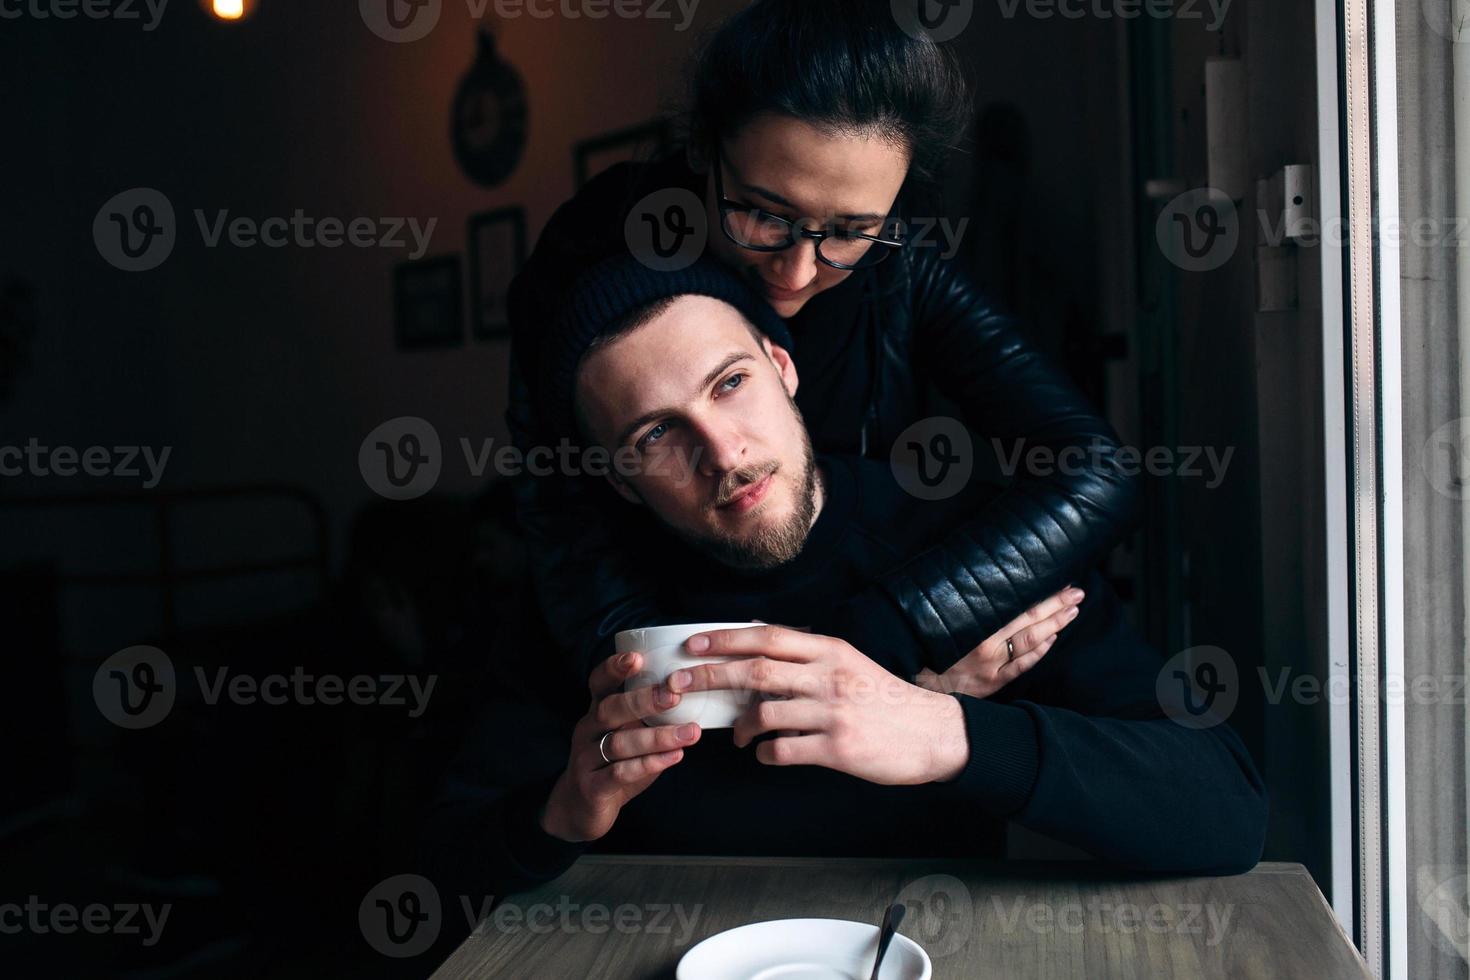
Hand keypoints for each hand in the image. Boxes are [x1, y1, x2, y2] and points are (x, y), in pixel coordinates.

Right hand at [539, 651, 701, 842]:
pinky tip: (675, 757)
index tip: (637, 658)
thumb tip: (695, 696)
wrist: (581, 810)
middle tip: (674, 694)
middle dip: (643, 700)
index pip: (598, 683)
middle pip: (610, 709)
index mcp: (596, 713)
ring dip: (658, 737)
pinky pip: (620, 773)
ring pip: (619, 743)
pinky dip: (650, 763)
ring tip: (691, 732)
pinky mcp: (592, 787)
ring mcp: (587, 759)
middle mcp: (587, 731)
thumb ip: (651, 719)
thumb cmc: (614, 764)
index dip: (614, 668)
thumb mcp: (628, 736)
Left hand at [668, 626, 968, 785]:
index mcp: (830, 651)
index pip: (768, 637)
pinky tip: (767, 753)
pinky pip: (784, 749)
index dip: (726, 639)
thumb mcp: (850, 663)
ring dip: (741, 725)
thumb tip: (756, 639)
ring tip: (739, 735)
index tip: (693, 643)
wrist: (933, 733)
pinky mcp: (838, 748)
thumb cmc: (885, 699)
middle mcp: (829, 677)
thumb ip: (807, 655)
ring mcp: (833, 713)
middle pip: (756, 671)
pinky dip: (766, 753)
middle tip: (678, 684)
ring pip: (765, 712)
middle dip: (710, 676)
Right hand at [915, 587, 1083, 698]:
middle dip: (1057, 606)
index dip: (1042, 594)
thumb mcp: (936, 620)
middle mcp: (988, 647)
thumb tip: (980, 581)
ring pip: (1031, 643)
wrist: (912, 687)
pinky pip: (1022, 667)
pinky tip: (1053, 640)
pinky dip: (1040, 652)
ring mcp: (993, 667)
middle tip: (1077, 592)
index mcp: (976, 628)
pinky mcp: (992, 683)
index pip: (1018, 606)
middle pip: (1031, 622)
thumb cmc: (921, 647)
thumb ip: (959, 603)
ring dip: (1055, 626)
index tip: (1059, 580)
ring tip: (1073, 611)